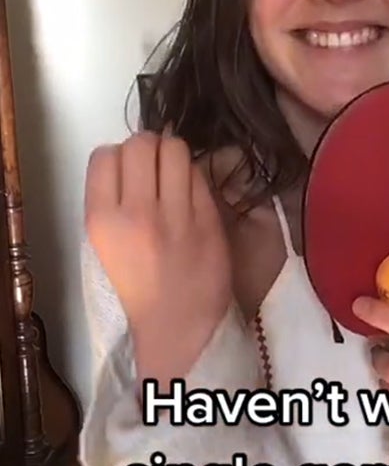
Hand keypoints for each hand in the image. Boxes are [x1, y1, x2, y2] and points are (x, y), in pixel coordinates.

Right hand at [85, 133, 231, 382]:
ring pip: (175, 149)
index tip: (128, 170)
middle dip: (148, 147)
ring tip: (175, 174)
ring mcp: (176, 214)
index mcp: (102, 220)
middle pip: (141, 143)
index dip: (118, 157)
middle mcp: (137, 212)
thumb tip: (129, 161)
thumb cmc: (138, 284)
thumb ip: (112, 202)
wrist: (177, 322)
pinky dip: (195, 176)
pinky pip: (200, 175)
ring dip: (174, 154)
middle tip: (155, 165)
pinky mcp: (209, 218)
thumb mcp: (104, 244)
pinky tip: (192, 193)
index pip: (105, 156)